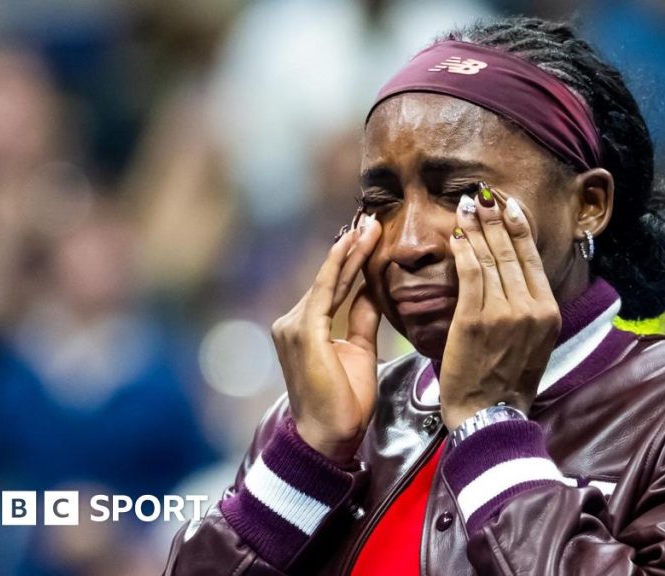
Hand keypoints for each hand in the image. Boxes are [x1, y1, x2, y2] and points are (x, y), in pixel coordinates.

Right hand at [271, 215, 382, 462]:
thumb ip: (362, 318)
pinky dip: (340, 266)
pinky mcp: (303, 331)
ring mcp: (293, 325)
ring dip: (351, 251)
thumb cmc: (344, 402)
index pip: (334, 287)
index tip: (370, 234)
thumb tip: (372, 289)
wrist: (329, 436)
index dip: (353, 260)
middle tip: (371, 218)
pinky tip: (353, 245)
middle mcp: (293, 321)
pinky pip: (326, 291)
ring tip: (370, 226)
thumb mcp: (359, 350)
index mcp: (306, 327)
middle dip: (352, 248)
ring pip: (329, 280)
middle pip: (330, 278)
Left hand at [439, 184, 561, 428]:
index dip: (519, 226)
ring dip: (478, 226)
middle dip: (496, 217)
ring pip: (491, 258)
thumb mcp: (532, 342)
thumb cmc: (505, 382)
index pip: (532, 258)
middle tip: (483, 194)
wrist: (490, 416)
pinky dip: (464, 250)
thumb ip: (527, 308)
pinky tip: (457, 234)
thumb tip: (512, 274)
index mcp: (548, 312)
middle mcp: (531, 308)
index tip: (508, 205)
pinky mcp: (475, 320)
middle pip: (512, 251)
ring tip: (467, 204)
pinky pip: (470, 274)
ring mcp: (504, 313)